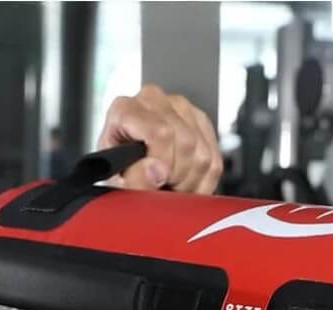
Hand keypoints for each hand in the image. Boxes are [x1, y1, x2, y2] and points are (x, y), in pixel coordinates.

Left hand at [97, 84, 221, 193]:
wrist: (130, 170)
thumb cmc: (121, 172)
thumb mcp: (117, 181)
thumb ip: (134, 179)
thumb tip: (157, 171)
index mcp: (127, 108)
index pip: (161, 132)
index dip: (163, 163)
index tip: (158, 180)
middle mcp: (154, 101)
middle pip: (186, 142)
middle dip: (177, 176)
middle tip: (163, 186)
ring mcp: (182, 109)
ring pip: (203, 154)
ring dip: (191, 181)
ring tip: (172, 185)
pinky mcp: (202, 124)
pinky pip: (215, 162)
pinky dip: (203, 183)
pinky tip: (185, 183)